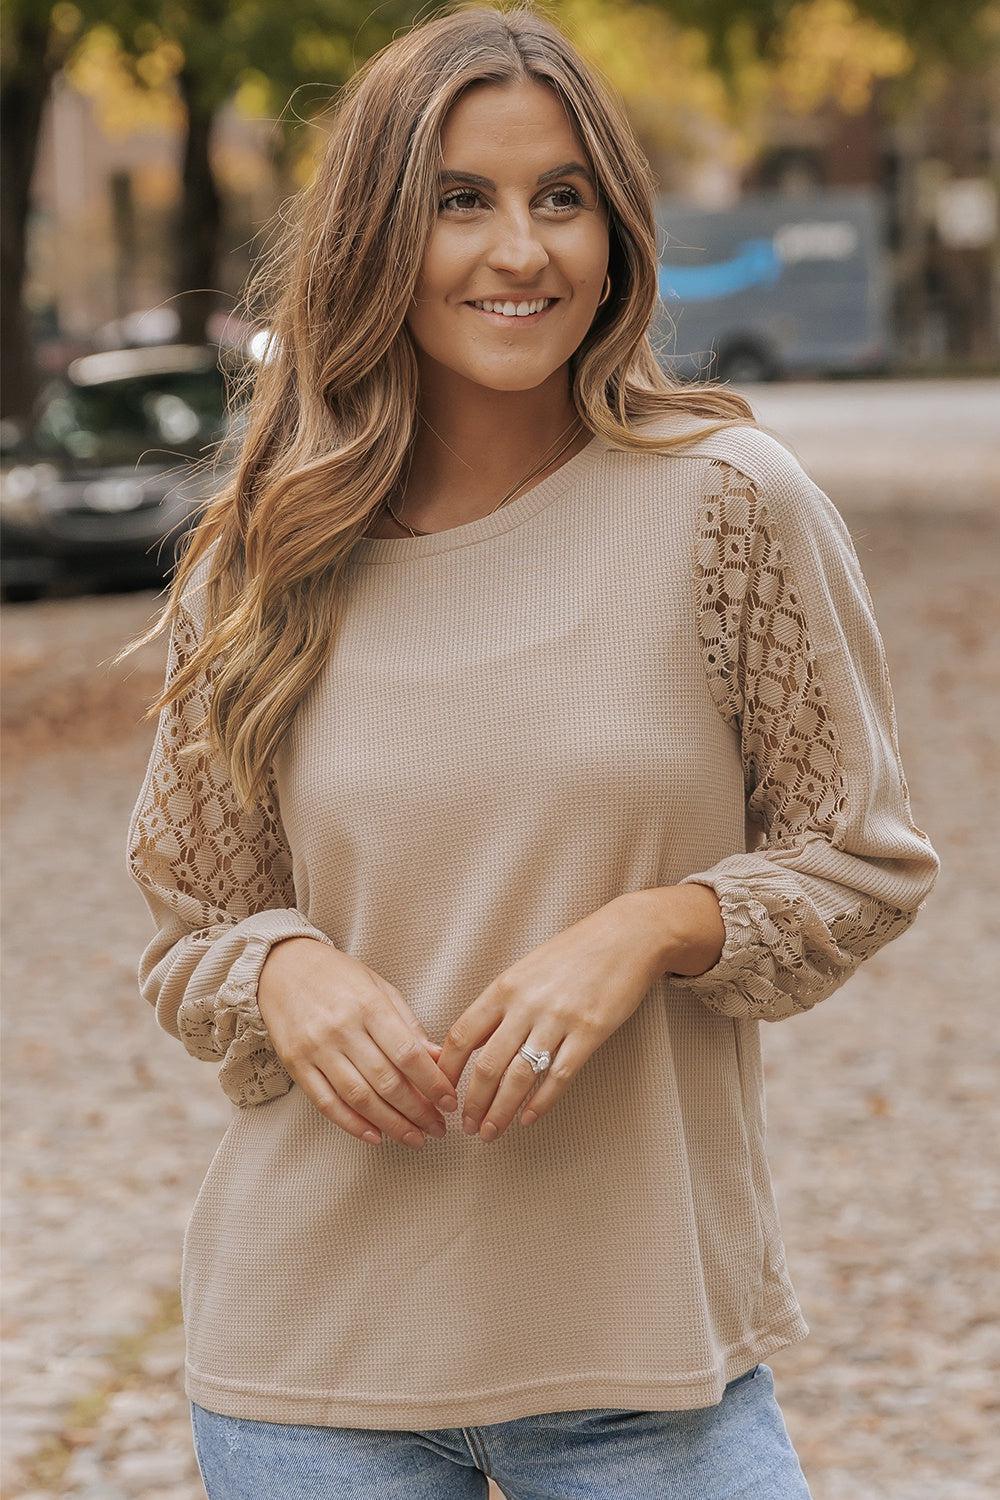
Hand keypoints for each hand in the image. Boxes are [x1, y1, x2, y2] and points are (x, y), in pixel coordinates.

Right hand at [258, 937, 458, 1148]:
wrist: (282, 967)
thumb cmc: (338, 976)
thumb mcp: (379, 988)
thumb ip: (409, 1024)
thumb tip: (439, 1058)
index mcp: (369, 1006)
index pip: (407, 1054)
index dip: (432, 1083)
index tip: (450, 1102)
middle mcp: (342, 1029)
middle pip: (386, 1081)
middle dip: (418, 1112)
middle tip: (438, 1128)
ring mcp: (316, 1049)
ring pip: (359, 1098)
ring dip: (391, 1125)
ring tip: (414, 1138)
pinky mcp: (296, 1065)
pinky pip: (326, 1103)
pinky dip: (353, 1125)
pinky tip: (376, 1136)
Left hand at [435, 896, 662, 1141]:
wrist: (626, 936)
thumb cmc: (574, 952)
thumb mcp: (526, 969)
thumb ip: (502, 1004)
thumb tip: (476, 1043)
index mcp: (504, 987)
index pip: (461, 1035)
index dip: (446, 1070)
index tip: (442, 1093)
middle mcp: (525, 1004)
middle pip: (486, 1065)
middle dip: (473, 1103)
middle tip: (467, 1127)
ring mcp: (558, 1019)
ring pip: (519, 1077)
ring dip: (500, 1111)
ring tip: (491, 1133)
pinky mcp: (589, 1032)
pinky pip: (559, 1077)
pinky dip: (540, 1103)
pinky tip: (528, 1118)